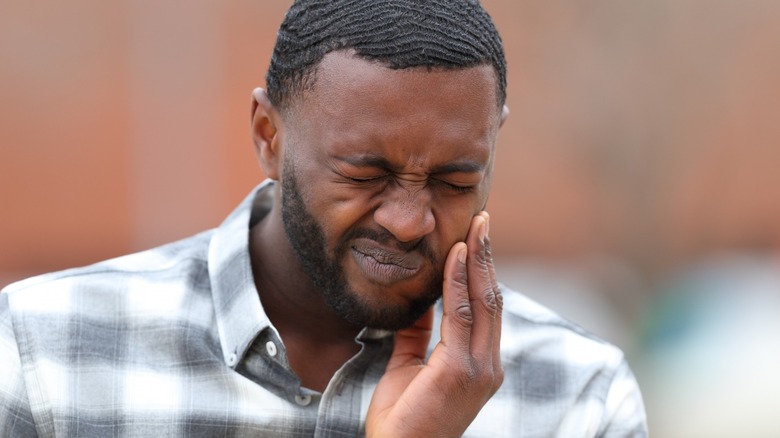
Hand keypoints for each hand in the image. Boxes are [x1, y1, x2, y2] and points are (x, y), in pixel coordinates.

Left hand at [366, 212, 502, 436]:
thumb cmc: (402, 419)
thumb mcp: (409, 367)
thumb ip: (418, 334)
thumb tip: (417, 301)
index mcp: (480, 365)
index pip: (486, 308)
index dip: (483, 271)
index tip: (475, 239)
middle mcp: (488, 366)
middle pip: (493, 298)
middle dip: (487, 257)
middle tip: (483, 220)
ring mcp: (478, 369)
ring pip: (484, 301)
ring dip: (478, 260)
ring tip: (475, 227)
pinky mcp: (460, 371)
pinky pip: (459, 315)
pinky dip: (458, 281)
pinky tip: (455, 255)